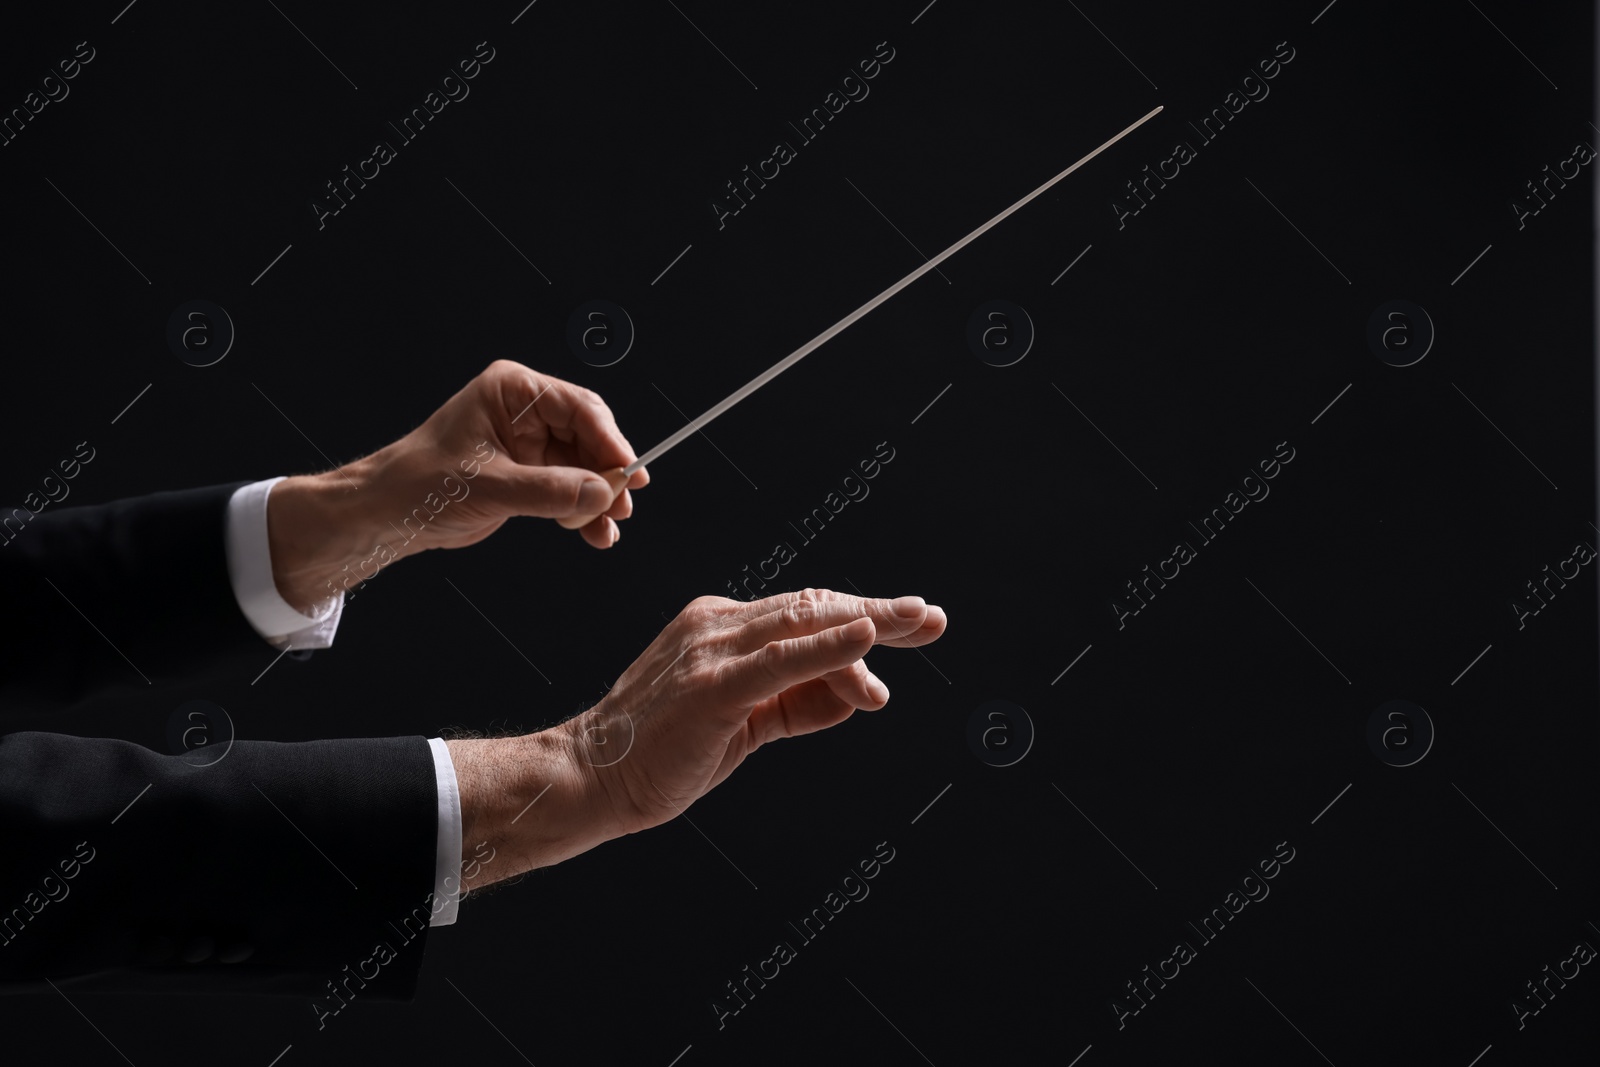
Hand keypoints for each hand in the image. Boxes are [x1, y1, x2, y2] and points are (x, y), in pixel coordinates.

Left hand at [266, 360, 648, 610]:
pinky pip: (570, 490)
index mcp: (512, 391)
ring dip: (598, 499)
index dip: (609, 441)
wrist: (388, 516)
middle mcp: (525, 412)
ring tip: (609, 528)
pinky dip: (583, 511)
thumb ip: (549, 490)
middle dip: (607, 473)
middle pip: (589, 437)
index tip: (629, 472)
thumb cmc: (420, 483)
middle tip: (622, 505)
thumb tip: (601, 493)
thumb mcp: (489, 486)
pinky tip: (594, 534)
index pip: (578, 408)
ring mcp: (529, 445)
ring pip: (584, 467)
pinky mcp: (529, 475)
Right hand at [447, 588, 946, 890]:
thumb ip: (800, 703)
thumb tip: (858, 692)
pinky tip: (867, 638)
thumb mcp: (747, 723)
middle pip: (814, 607)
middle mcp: (718, 625)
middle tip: (931, 618)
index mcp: (722, 627)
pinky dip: (828, 646)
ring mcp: (712, 650)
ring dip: (868, 624)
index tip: (913, 623)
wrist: (592, 778)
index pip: (806, 613)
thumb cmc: (664, 753)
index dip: (863, 617)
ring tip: (916, 624)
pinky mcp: (712, 686)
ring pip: (804, 624)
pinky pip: (782, 659)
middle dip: (879, 613)